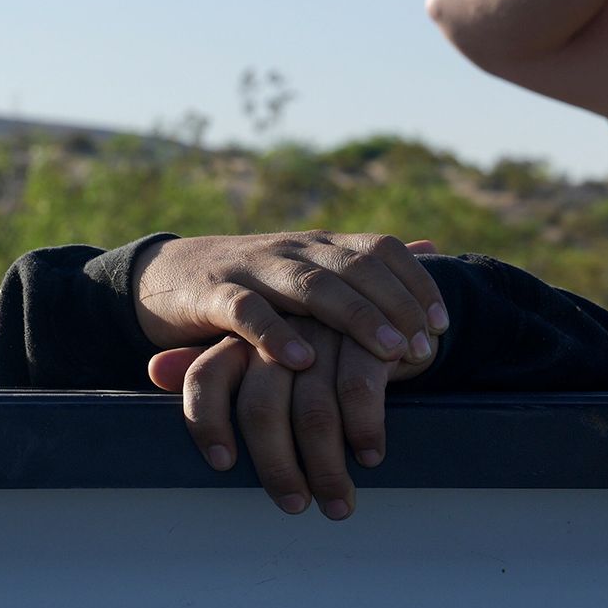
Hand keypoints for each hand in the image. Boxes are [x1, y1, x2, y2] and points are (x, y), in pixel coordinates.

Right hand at [132, 232, 445, 370]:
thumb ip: (366, 265)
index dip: (415, 283)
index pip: (380, 249)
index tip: (442, 325)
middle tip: (423, 349)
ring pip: (311, 284)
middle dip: (395, 307)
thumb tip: (432, 247)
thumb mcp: (311, 270)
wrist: (165, 276)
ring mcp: (253, 268)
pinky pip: (247, 311)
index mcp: (320, 246)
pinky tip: (302, 362)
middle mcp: (293, 250)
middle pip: (355, 267)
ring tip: (389, 354)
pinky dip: (276, 334)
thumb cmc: (252, 285)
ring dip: (355, 318)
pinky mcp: (212, 294)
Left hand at [146, 316, 432, 518]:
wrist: (380, 291)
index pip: (206, 375)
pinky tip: (369, 455)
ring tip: (338, 503)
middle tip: (294, 506)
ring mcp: (323, 331)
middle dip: (277, 467)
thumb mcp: (261, 347)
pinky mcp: (367, 333)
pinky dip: (364, 429)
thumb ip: (212, 363)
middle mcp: (278, 331)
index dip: (206, 421)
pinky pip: (358, 389)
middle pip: (261, 408)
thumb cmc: (313, 334)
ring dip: (327, 466)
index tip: (221, 464)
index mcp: (244, 335)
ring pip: (313, 410)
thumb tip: (154, 369)